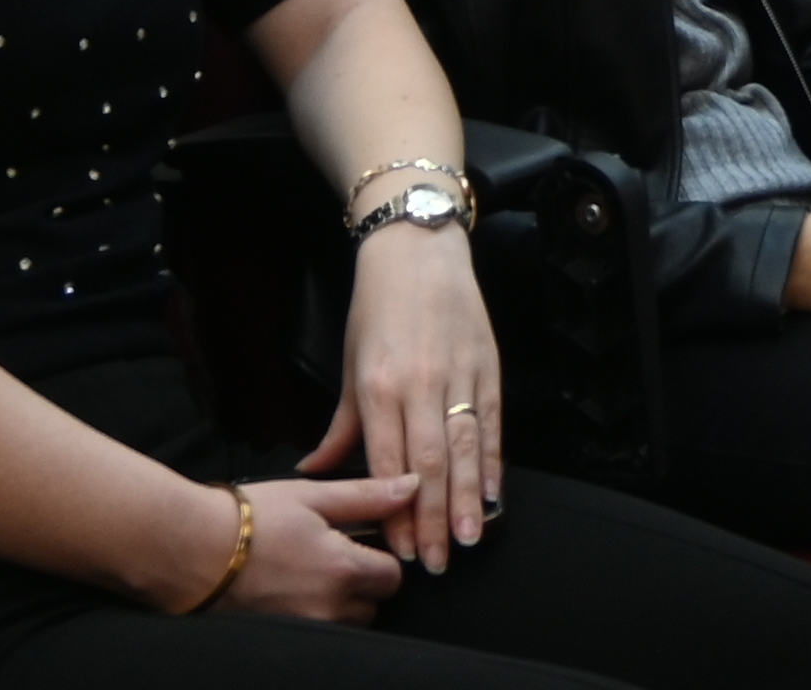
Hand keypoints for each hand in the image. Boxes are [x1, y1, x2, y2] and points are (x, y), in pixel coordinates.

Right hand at [221, 476, 415, 621]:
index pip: (393, 576)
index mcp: (344, 570)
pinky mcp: (283, 638)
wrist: (189, 549)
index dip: (382, 557)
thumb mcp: (313, 496)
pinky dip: (312, 615)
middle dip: (362, 584)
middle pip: (371, 606)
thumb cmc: (250, 516)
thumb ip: (368, 496)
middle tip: (331, 556)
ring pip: (344, 623)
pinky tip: (290, 591)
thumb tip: (413, 487)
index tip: (361, 542)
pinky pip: (317, 633)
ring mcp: (305, 629)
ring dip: (338, 603)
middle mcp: (329, 608)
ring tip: (307, 573)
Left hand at [308, 216, 500, 569]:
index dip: (397, 512)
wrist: (417, 249)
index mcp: (379, 387)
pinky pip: (492, 423)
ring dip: (467, 499)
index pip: (388, 463)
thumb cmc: (377, 308)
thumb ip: (340, 428)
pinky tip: (495, 494)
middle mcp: (420, 384)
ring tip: (469, 538)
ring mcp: (458, 374)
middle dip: (433, 519)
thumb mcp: (351, 366)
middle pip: (429, 465)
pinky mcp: (488, 365)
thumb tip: (315, 473)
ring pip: (465, 449)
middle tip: (439, 562)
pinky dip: (495, 461)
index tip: (401, 551)